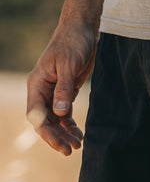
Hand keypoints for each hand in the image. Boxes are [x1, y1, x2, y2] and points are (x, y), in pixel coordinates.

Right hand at [26, 22, 96, 155]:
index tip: (58, 142)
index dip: (45, 130)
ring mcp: (53, 93)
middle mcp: (42, 91)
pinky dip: (71, 125)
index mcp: (37, 84)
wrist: (82, 30)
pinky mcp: (65, 93)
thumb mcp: (68, 65)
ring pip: (55, 120)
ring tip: (77, 146)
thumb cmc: (73, 43)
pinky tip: (79, 135)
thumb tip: (60, 113)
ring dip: (64, 134)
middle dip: (55, 137)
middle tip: (69, 151)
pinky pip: (65, 114)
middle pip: (45, 121)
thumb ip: (63, 90)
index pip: (36, 114)